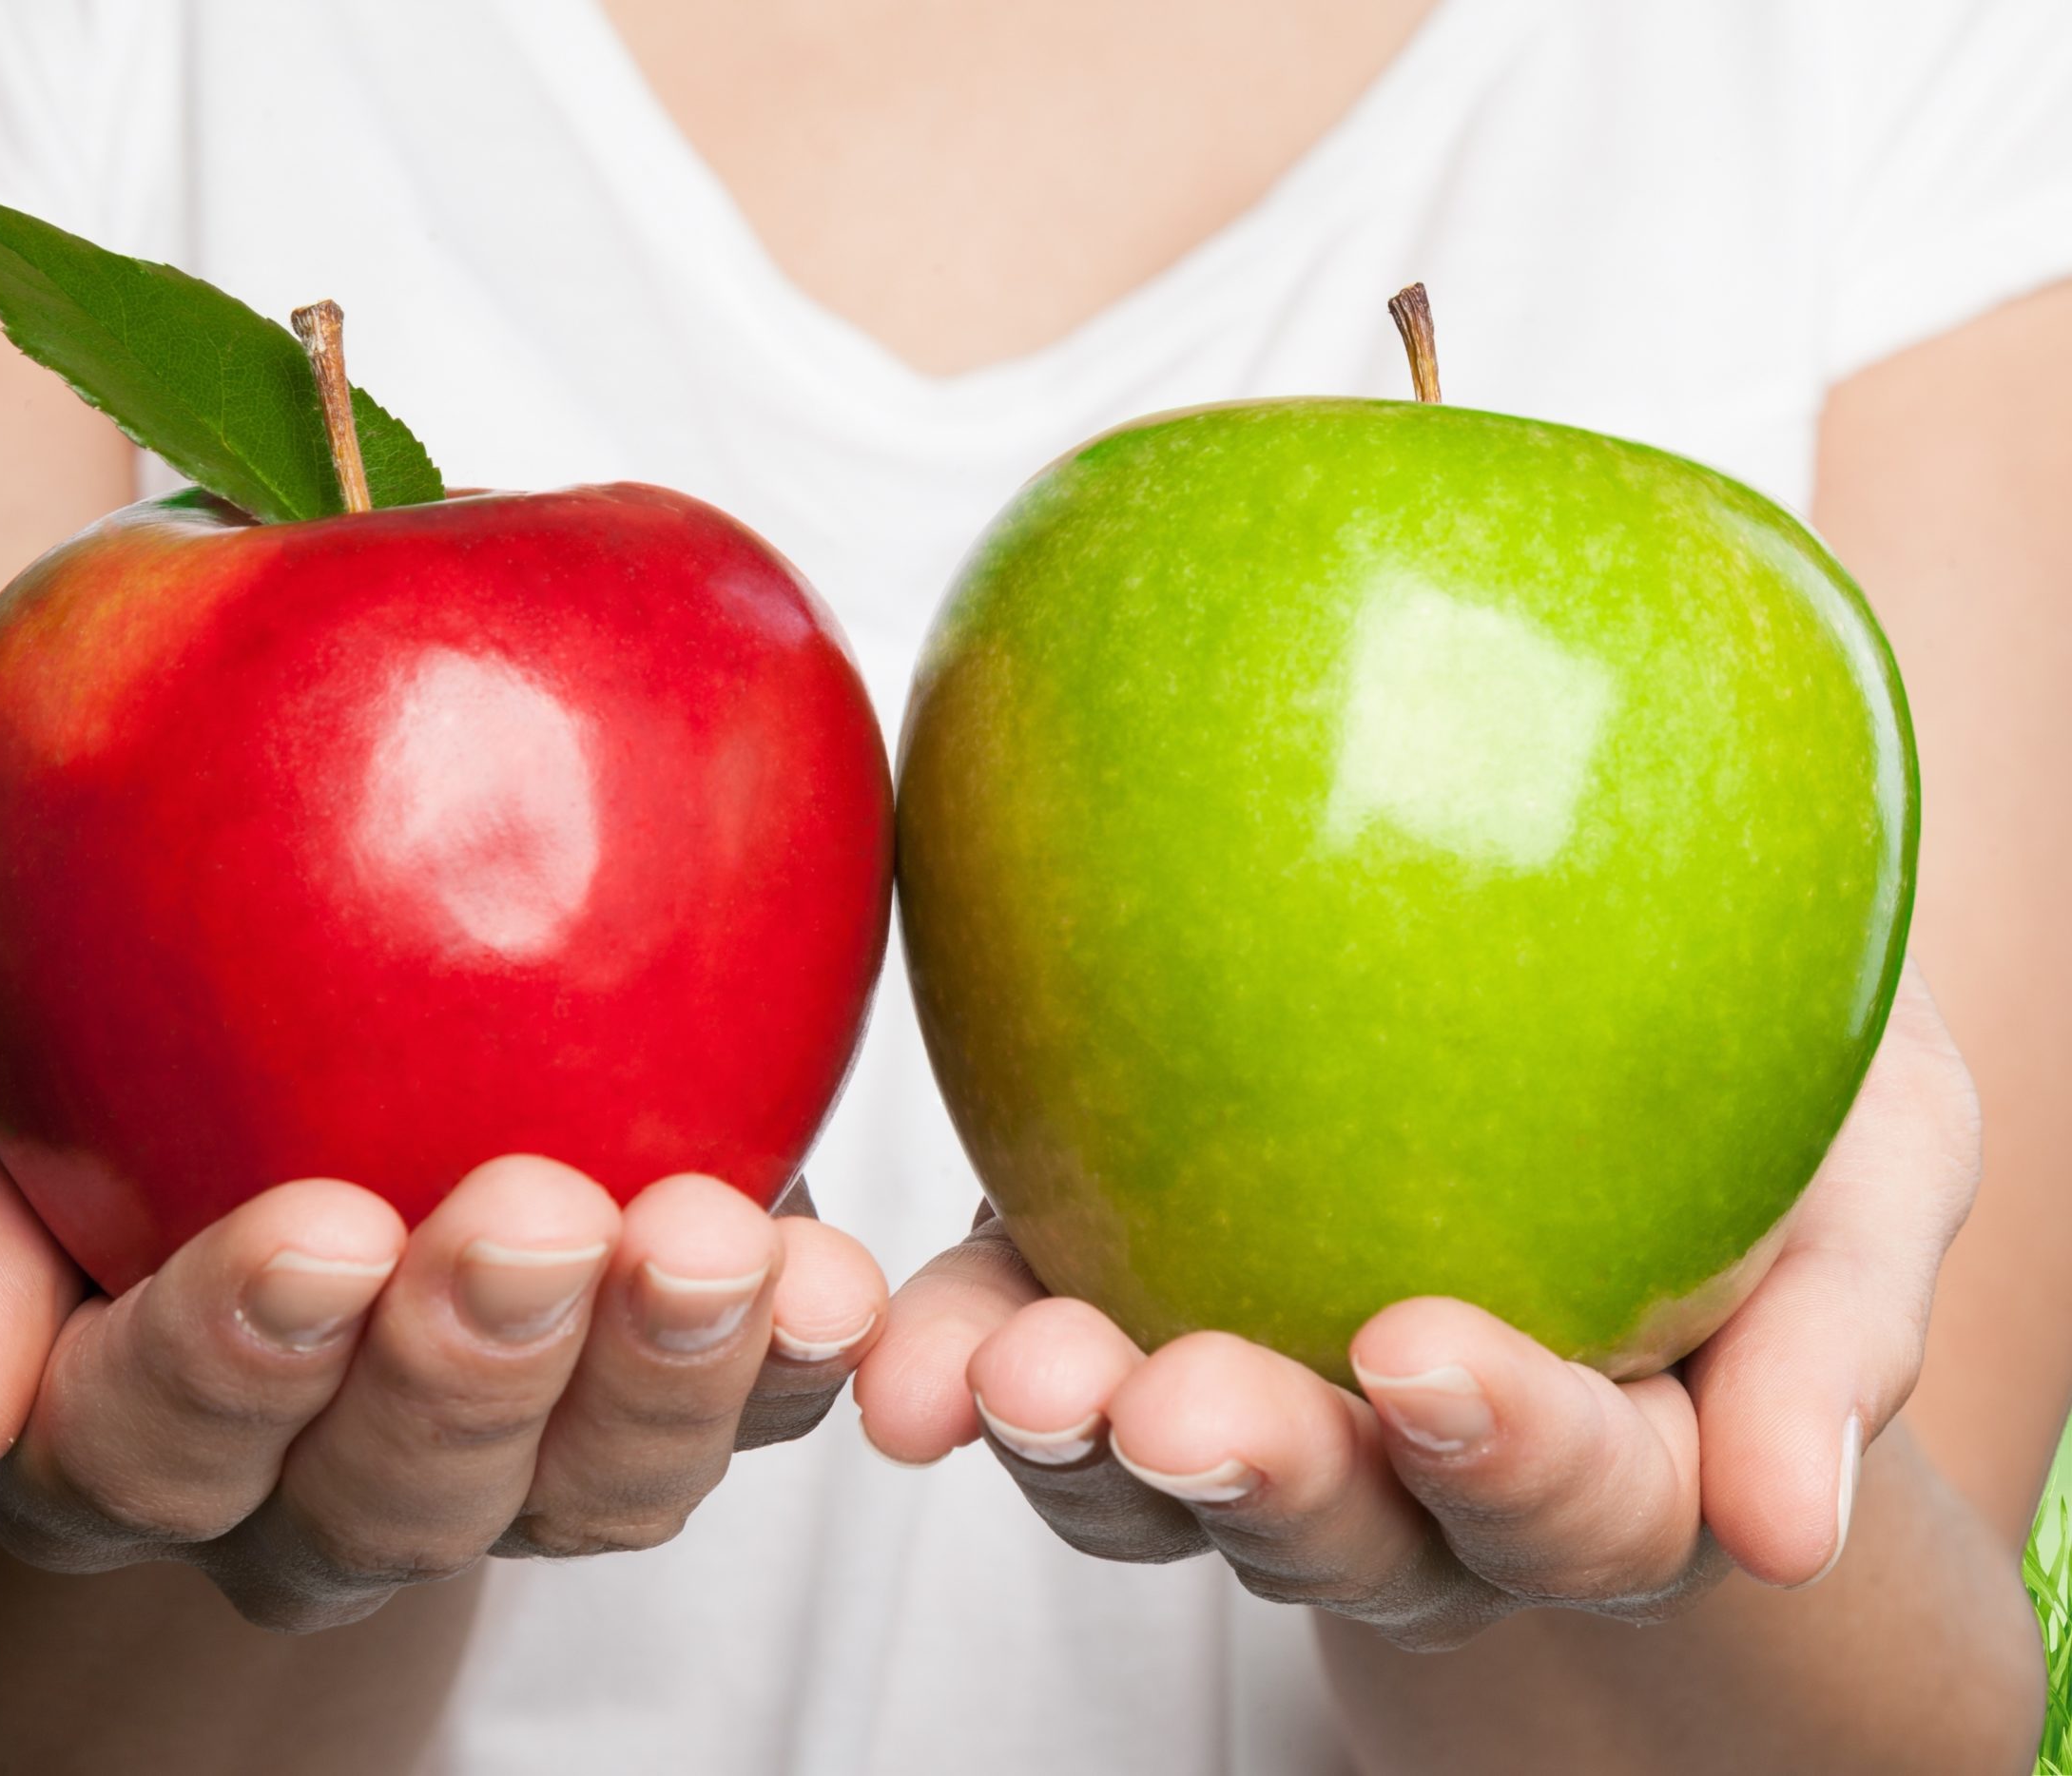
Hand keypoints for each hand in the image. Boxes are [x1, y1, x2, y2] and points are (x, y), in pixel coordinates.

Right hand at [0, 909, 887, 1629]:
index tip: (312, 1233)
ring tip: (713, 1246)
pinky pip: (733, 1409)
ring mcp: (499, 1445)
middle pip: (385, 1500)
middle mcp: (307, 1480)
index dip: (225, 1368)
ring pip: (583, 1494)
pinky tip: (832, 1277)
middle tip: (526, 1222)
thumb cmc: (42, 1024)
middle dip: (460, 1374)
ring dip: (656, 1383)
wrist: (225, 995)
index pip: (140, 1446)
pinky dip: (789, 1354)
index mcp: (112, 1426)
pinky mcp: (646, 1372)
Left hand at [852, 963, 1977, 1647]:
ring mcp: (1263, 1402)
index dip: (1508, 1453)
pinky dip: (963, 1359)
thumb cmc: (1789, 1091)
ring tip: (1009, 1375)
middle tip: (1178, 1407)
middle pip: (1346, 1532)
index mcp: (1615, 1464)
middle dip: (1262, 1481)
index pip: (1575, 1502)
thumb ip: (1837, 1333)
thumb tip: (1789, 1527)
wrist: (1630, 995)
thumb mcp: (1872, 1168)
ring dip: (1077, 1448)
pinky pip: (1037, 1369)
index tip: (1425, 1355)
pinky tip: (899, 1344)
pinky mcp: (1131, 1304)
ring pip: (1160, 1490)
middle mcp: (1423, 1478)